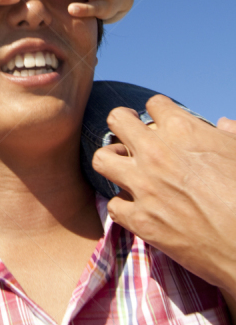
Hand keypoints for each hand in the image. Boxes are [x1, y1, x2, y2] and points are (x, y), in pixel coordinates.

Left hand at [92, 96, 235, 297]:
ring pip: (102, 159)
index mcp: (182, 131)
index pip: (154, 104)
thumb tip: (223, 123)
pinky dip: (123, 206)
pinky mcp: (141, 220)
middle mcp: (156, 153)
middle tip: (130, 134)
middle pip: (117, 120)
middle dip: (123, 123)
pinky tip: (135, 206)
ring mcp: (144, 186)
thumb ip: (229, 134)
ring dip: (112, 161)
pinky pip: (113, 205)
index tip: (163, 122)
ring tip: (123, 166)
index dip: (160, 112)